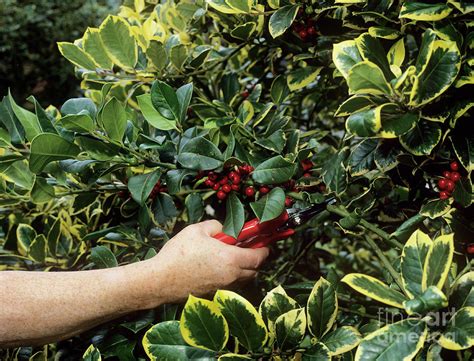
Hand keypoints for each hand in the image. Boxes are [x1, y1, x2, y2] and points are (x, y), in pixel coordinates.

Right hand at [146, 220, 269, 302]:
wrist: (160, 280)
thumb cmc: (178, 254)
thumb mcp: (197, 230)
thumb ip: (216, 226)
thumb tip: (223, 230)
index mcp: (231, 259)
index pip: (259, 257)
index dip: (264, 249)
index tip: (263, 244)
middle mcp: (231, 277)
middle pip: (254, 271)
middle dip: (254, 260)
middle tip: (247, 249)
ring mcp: (222, 289)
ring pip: (242, 280)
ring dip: (242, 270)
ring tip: (230, 258)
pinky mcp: (213, 295)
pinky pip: (229, 286)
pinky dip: (229, 278)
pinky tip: (215, 268)